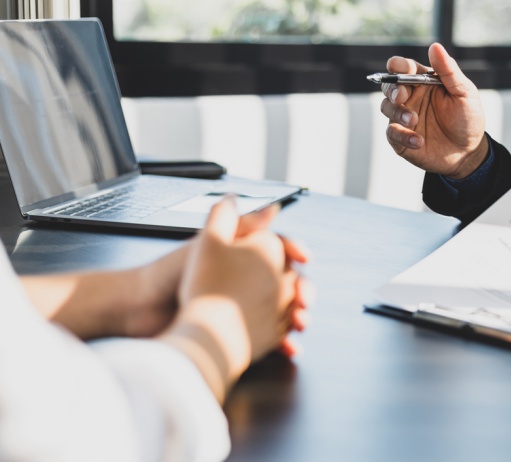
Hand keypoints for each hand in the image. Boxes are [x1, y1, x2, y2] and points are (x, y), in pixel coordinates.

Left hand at [162, 198, 307, 401]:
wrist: (140, 310)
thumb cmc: (169, 273)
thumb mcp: (208, 244)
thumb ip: (239, 224)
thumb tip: (273, 207)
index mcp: (239, 256)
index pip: (277, 249)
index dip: (293, 253)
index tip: (304, 258)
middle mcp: (243, 281)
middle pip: (286, 282)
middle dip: (302, 290)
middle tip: (304, 299)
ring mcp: (242, 308)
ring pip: (282, 311)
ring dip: (297, 317)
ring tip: (300, 323)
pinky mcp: (237, 334)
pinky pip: (268, 339)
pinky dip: (282, 342)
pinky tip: (289, 346)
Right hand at [380, 42, 488, 178]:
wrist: (469, 152)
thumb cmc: (467, 119)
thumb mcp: (464, 92)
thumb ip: (448, 70)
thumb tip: (435, 46)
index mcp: (423, 81)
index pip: (403, 67)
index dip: (398, 65)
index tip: (402, 68)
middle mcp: (411, 97)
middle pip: (389, 86)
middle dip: (392, 89)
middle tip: (402, 97)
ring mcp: (403, 118)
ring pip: (386, 107)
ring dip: (397, 112)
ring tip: (414, 120)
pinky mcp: (401, 138)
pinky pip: (392, 133)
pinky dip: (402, 136)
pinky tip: (418, 141)